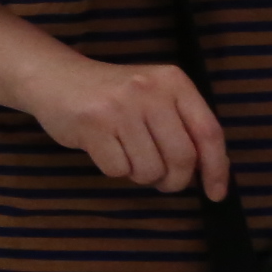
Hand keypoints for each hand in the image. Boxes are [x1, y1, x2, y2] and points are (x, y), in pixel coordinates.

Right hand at [23, 57, 227, 198]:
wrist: (55, 78)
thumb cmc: (112, 94)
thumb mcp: (154, 96)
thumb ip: (183, 126)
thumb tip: (210, 173)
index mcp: (173, 82)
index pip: (208, 132)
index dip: (217, 169)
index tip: (215, 194)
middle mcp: (150, 91)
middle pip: (182, 158)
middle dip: (174, 180)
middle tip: (162, 181)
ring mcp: (120, 107)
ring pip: (150, 169)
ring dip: (141, 176)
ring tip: (128, 156)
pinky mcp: (92, 125)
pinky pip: (119, 171)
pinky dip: (115, 170)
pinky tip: (105, 150)